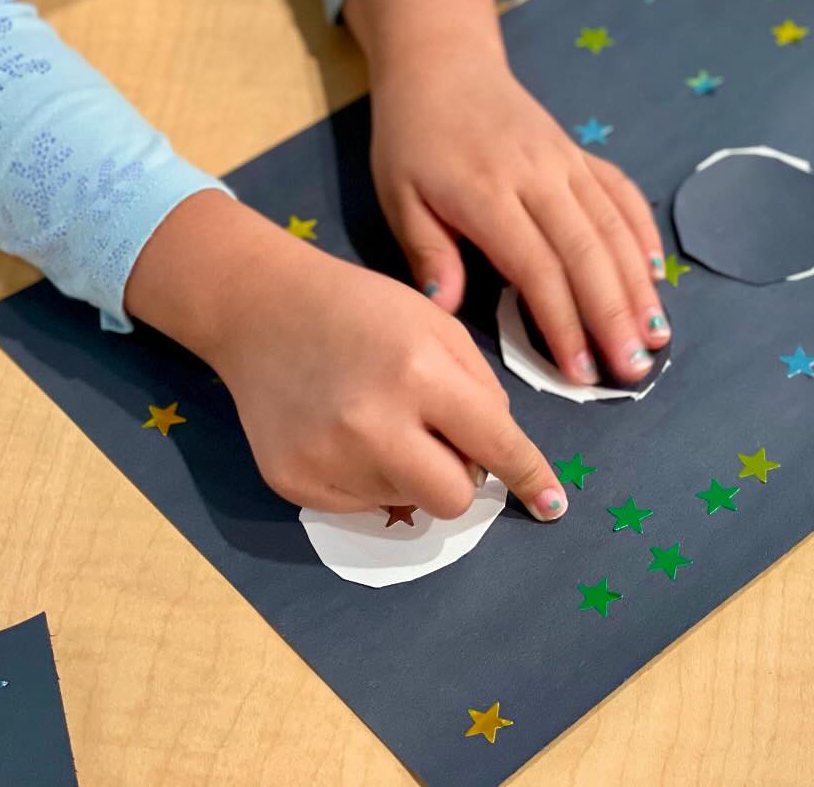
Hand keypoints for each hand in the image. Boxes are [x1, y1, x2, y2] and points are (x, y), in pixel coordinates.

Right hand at [126, 191, 567, 520]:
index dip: (530, 478)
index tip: (552, 505)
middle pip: (453, 499)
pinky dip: (368, 477)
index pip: (495, 445)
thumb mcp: (437, 325)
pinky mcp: (293, 482)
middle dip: (462, 478)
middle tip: (442, 441)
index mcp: (420, 374)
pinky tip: (343, 432)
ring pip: (407, 502)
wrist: (261, 308)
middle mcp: (373, 425)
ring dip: (411, 471)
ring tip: (379, 419)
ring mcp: (328, 459)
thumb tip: (497, 458)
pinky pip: (361, 504)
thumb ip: (479, 389)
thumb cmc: (362, 309)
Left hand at [348, 0, 671, 385]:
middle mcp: (539, 176)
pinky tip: (656, 276)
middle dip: (614, 317)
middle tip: (635, 371)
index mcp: (488, 192)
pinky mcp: (581, 154)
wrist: (443, 64)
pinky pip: (623, 195)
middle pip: (588, 254)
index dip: (564, 323)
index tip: (580, 373)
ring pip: (614, 229)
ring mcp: (567, 162)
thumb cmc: (413, 138)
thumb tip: (446, 308)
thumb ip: (428, 250)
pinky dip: (643, 235)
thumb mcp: (399, 195)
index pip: (538, 268)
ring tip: (656, 338)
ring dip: (638, 286)